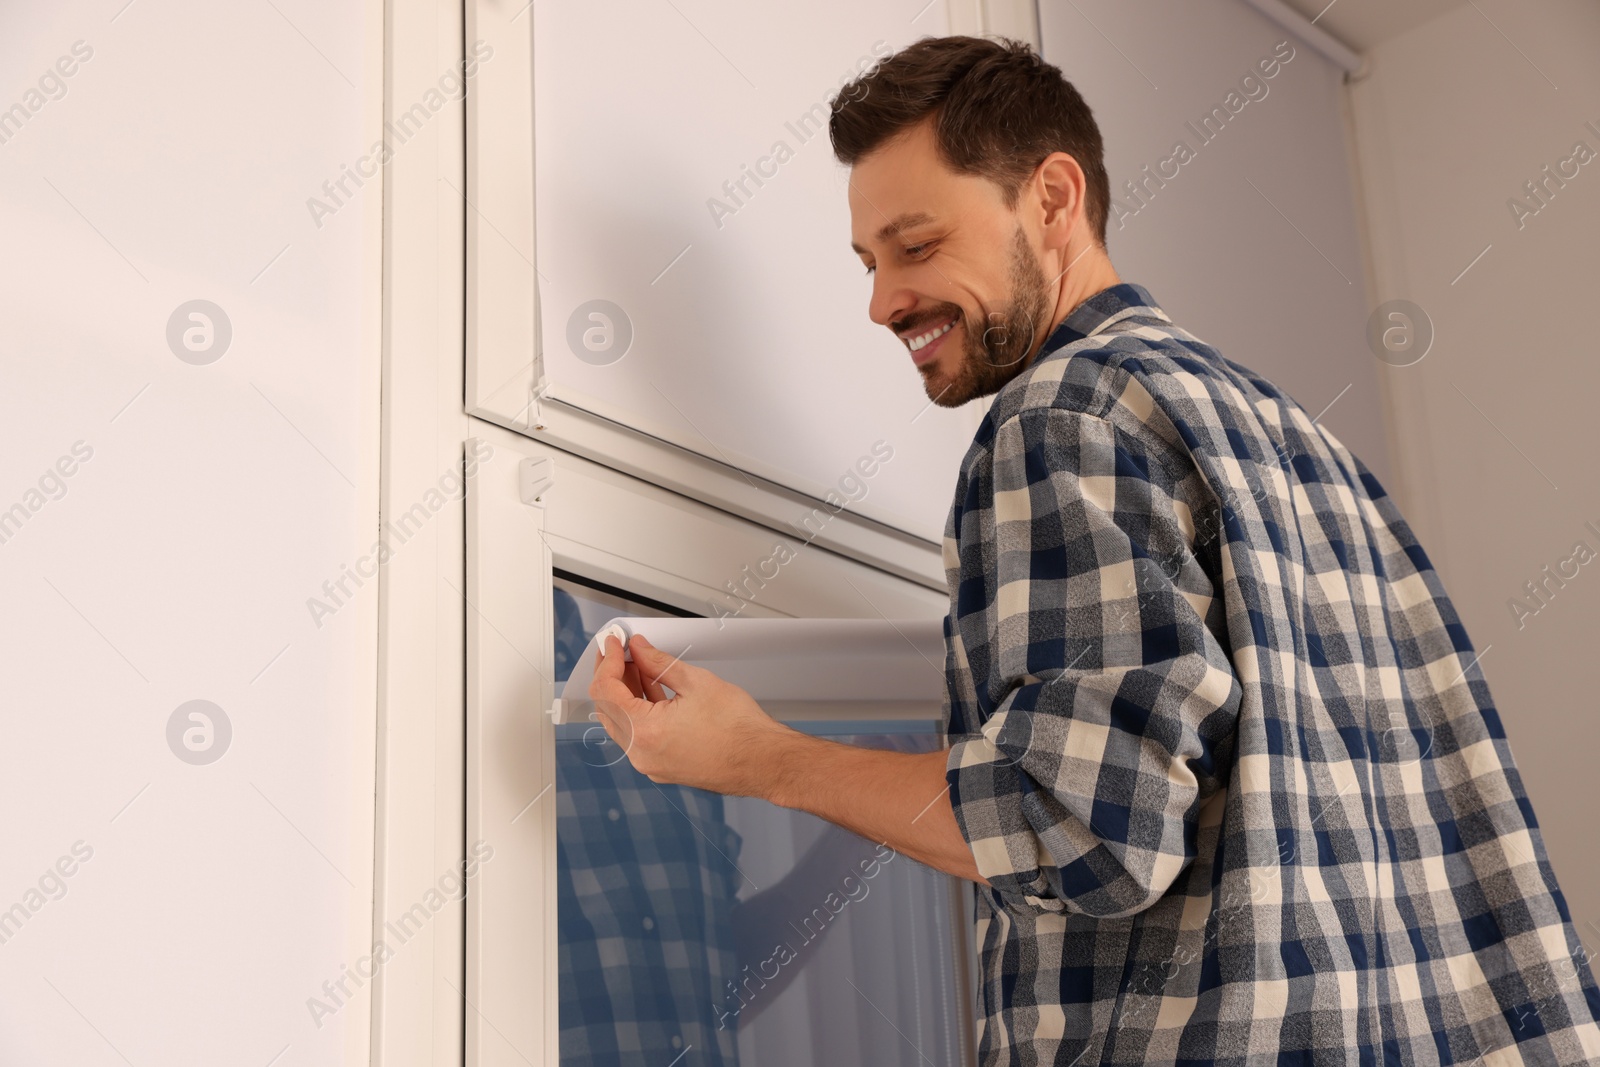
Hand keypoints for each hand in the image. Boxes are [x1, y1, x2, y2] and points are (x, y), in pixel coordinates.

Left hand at [588, 633, 795, 797]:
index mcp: (644, 733)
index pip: (605, 690)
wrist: (763, 761)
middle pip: (608, 708)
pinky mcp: (664, 767)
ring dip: (626, 692)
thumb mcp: (696, 682)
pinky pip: (640, 736)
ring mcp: (651, 764)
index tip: (614, 643)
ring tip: (641, 665)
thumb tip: (639, 650)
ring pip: (623, 723)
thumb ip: (659, 663)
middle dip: (612, 675)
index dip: (607, 660)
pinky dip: (640, 711)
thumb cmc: (739, 729)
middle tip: (621, 650)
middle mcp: (641, 754)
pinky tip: (653, 689)